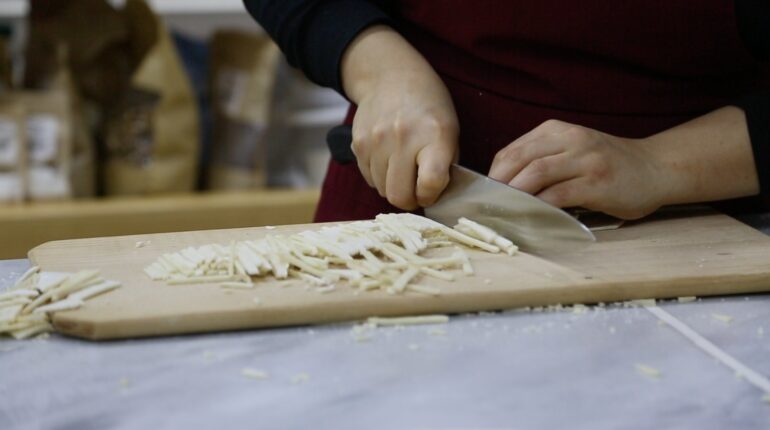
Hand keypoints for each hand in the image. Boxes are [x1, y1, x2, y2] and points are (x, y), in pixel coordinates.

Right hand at [342, 26, 458, 209]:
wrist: (390, 76)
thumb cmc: (428, 105)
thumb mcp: (450, 129)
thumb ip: (446, 164)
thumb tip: (437, 197)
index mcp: (434, 135)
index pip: (431, 183)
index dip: (431, 195)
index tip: (432, 191)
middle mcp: (403, 138)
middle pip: (399, 196)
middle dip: (410, 200)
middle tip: (416, 190)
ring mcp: (377, 141)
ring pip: (382, 190)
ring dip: (394, 187)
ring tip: (402, 169)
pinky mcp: (358, 144)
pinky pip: (369, 178)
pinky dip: (380, 177)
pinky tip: (388, 160)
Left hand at [488, 120, 672, 219]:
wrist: (656, 168)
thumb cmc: (608, 165)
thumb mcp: (571, 150)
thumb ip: (542, 160)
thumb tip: (503, 188)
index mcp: (557, 130)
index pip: (512, 150)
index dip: (493, 174)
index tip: (484, 195)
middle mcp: (570, 140)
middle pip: (519, 160)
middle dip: (498, 186)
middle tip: (487, 208)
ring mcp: (585, 159)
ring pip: (536, 174)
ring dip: (514, 196)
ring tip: (503, 213)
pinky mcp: (597, 183)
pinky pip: (558, 195)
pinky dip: (539, 207)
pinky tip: (531, 218)